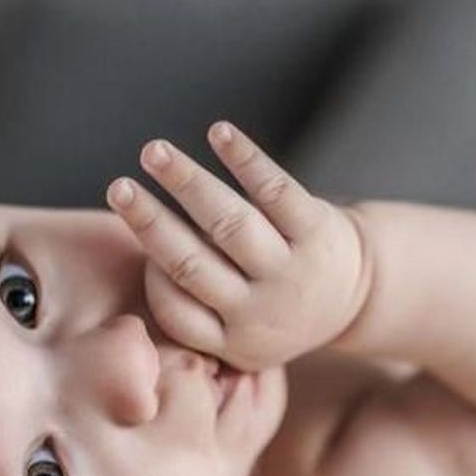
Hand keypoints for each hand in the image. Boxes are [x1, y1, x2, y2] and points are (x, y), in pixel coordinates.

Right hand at [105, 121, 369, 370]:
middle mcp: (261, 311)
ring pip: (231, 225)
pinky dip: (246, 160)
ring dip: (188, 183)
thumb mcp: (241, 330)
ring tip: (154, 153)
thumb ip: (196, 306)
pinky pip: (276, 192)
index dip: (152, 279)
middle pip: (194, 265)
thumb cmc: (274, 303)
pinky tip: (219, 133)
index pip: (178, 313)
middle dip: (151, 224)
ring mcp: (292, 272)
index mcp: (235, 341)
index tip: (135, 243)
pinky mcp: (318, 233)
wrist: (357, 296)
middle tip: (118, 188)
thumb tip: (138, 247)